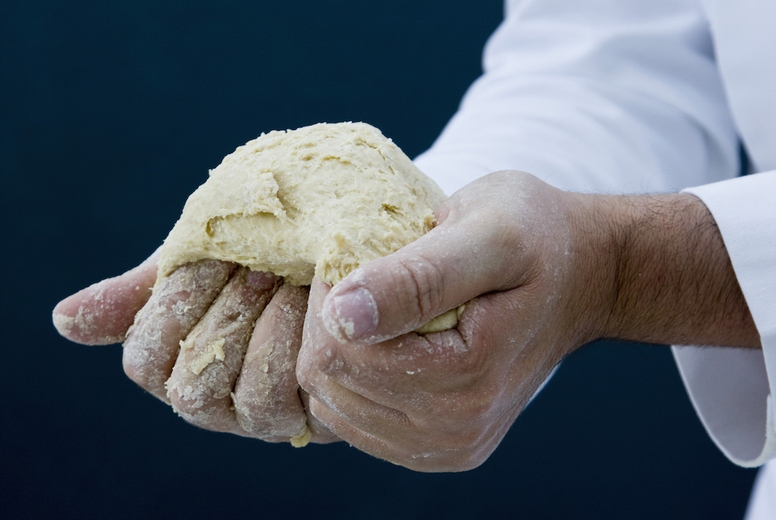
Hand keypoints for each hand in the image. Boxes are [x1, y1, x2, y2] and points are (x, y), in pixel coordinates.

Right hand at [53, 252, 336, 443]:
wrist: (336, 245)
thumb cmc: (263, 252)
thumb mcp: (199, 259)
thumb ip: (140, 293)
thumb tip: (63, 321)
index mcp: (180, 363)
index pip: (145, 362)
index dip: (174, 309)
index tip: (213, 257)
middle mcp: (217, 401)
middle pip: (190, 390)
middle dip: (226, 320)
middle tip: (260, 268)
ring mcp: (265, 415)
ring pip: (243, 402)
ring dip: (265, 333)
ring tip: (290, 281)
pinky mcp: (313, 415)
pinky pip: (292, 401)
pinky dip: (299, 347)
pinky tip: (319, 305)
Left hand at [296, 169, 758, 471]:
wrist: (583, 276)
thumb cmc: (535, 238)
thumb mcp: (488, 235)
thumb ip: (418, 277)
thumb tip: (343, 316)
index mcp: (465, 378)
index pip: (339, 353)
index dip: (329, 296)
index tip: (352, 253)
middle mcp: (455, 429)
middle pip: (331, 384)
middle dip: (328, 324)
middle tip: (363, 275)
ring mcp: (446, 445)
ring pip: (333, 406)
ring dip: (337, 350)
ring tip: (374, 306)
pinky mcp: (437, 447)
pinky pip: (353, 422)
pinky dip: (351, 378)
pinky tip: (380, 340)